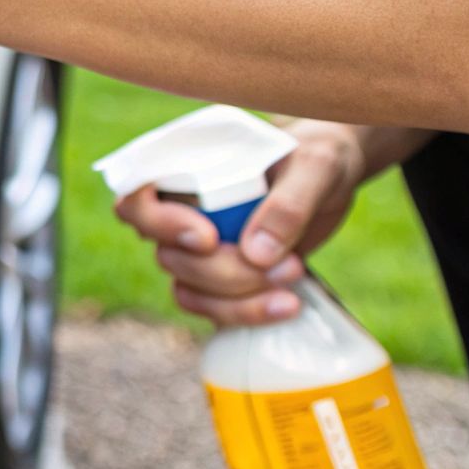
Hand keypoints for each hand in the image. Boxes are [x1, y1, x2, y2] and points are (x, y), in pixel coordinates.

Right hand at [113, 119, 367, 325]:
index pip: (136, 196)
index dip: (158, 223)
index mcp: (185, 167)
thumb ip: (288, 202)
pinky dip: (245, 313)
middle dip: (225, 271)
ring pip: (187, 287)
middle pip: (169, 254)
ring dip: (237, 298)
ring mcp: (195, 247)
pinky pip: (211, 308)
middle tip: (287, 265)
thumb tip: (256, 253)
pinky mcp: (219, 278)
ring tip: (295, 278)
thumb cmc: (317, 155)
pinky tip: (287, 304)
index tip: (208, 239)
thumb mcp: (317, 165)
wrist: (333, 178)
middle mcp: (180, 209)